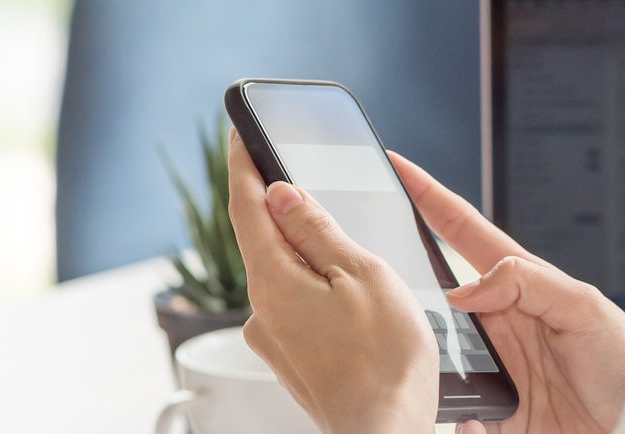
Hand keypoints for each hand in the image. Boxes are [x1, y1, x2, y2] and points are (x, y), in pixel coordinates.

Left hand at [227, 129, 438, 433]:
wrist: (385, 431)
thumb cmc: (384, 359)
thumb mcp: (361, 274)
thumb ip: (317, 230)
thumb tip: (281, 196)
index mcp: (273, 280)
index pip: (244, 206)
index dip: (241, 164)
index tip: (239, 134)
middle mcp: (261, 310)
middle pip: (263, 240)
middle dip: (282, 210)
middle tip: (307, 184)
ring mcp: (274, 338)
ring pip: (283, 275)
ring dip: (305, 254)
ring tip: (349, 257)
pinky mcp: (291, 358)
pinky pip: (294, 306)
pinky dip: (313, 288)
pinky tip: (348, 300)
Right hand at [389, 152, 624, 433]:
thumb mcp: (587, 308)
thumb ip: (529, 283)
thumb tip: (465, 289)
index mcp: (519, 285)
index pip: (462, 232)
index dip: (430, 197)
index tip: (398, 166)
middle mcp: (496, 322)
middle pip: (432, 292)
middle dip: (401, 280)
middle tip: (374, 269)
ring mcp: (489, 365)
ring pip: (432, 352)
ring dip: (423, 355)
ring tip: (421, 360)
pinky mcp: (488, 411)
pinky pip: (452, 411)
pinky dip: (456, 416)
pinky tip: (472, 418)